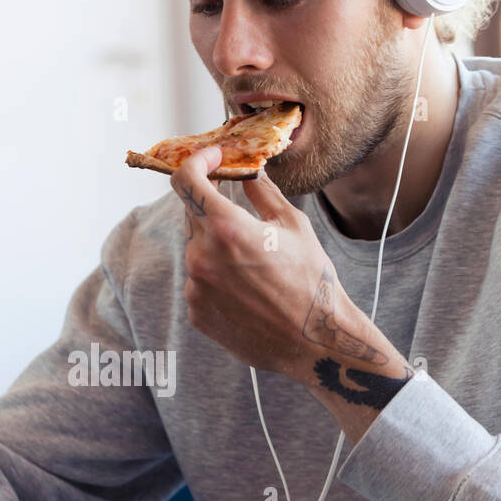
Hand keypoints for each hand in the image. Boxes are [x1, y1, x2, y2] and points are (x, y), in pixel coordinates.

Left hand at [171, 144, 387, 383]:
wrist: (314, 340)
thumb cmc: (311, 280)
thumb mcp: (293, 225)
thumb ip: (261, 191)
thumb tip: (247, 169)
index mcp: (226, 229)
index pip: (186, 180)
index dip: (196, 162)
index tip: (212, 159)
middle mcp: (202, 257)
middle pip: (192, 216)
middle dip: (214, 209)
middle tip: (244, 219)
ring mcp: (196, 289)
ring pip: (198, 252)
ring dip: (218, 249)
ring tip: (255, 268)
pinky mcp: (196, 313)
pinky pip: (200, 283)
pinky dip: (217, 279)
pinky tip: (248, 292)